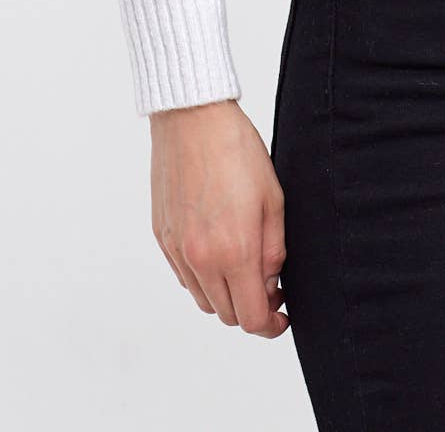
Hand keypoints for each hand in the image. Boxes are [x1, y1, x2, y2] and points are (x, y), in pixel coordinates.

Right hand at [149, 98, 288, 337]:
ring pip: (203, 300)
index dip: (270, 325)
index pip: (251, 318)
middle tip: (269, 286)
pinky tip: (218, 249)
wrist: (193, 119)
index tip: (281, 317)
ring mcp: (177, 250)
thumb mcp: (273, 199)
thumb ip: (274, 251)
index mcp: (234, 251)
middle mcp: (200, 258)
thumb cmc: (237, 150)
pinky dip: (202, 276)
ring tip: (243, 265)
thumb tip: (271, 285)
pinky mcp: (162, 237)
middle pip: (226, 315)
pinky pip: (184, 276)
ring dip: (225, 294)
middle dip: (251, 308)